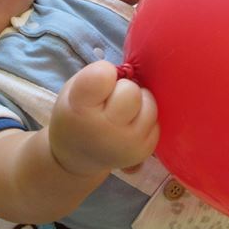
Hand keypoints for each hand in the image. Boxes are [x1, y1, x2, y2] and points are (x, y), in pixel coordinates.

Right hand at [49, 61, 159, 176]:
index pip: (103, 75)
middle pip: (131, 91)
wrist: (77, 156)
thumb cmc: (77, 113)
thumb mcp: (73, 91)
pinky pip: (156, 122)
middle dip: (124, 88)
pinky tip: (129, 125)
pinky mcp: (143, 151)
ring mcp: (126, 143)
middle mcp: (104, 129)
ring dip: (139, 102)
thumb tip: (133, 72)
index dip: (104, 72)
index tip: (97, 83)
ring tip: (122, 111)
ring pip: (149, 105)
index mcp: (80, 109)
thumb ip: (96, 76)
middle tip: (111, 98)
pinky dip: (145, 119)